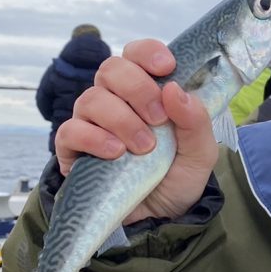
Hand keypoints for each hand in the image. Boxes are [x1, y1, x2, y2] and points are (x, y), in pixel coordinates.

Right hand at [54, 40, 219, 223]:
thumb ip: (196, 121)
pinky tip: (115, 153)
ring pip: (91, 98)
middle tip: (159, 119)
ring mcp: (93, 123)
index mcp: (148, 91)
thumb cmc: (178, 177)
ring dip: (121, 119)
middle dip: (137, 89)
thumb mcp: (200, 152)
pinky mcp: (73, 150)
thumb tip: (175, 89)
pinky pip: (69, 131)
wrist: (160, 218)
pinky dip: (93, 138)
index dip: (147, 53)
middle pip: (111, 68)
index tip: (166, 68)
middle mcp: (117, 100)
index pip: (137, 54)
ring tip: (144, 148)